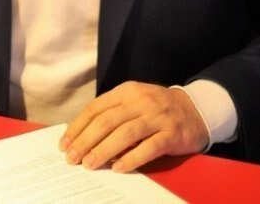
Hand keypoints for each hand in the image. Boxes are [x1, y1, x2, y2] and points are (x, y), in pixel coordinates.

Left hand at [59, 82, 207, 172]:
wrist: (195, 109)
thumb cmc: (156, 109)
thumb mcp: (133, 101)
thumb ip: (112, 113)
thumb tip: (82, 136)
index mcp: (126, 91)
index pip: (95, 108)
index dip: (78, 127)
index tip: (65, 144)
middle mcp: (140, 101)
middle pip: (106, 121)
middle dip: (86, 141)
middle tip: (73, 158)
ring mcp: (156, 117)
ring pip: (125, 134)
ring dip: (104, 151)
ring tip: (90, 164)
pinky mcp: (171, 134)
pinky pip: (148, 147)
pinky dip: (132, 158)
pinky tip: (119, 168)